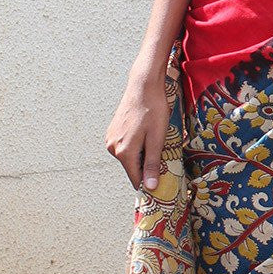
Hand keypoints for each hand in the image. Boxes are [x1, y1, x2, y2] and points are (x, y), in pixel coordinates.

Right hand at [105, 73, 169, 191]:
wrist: (143, 86)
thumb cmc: (153, 110)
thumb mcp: (157, 139)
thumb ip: (152, 164)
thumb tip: (150, 187)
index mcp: (124, 152)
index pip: (136, 179)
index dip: (149, 182)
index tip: (162, 183)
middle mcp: (112, 147)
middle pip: (132, 168)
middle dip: (146, 166)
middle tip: (162, 153)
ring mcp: (110, 139)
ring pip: (129, 157)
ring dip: (141, 154)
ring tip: (153, 139)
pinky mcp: (112, 132)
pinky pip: (125, 147)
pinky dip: (136, 146)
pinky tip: (145, 133)